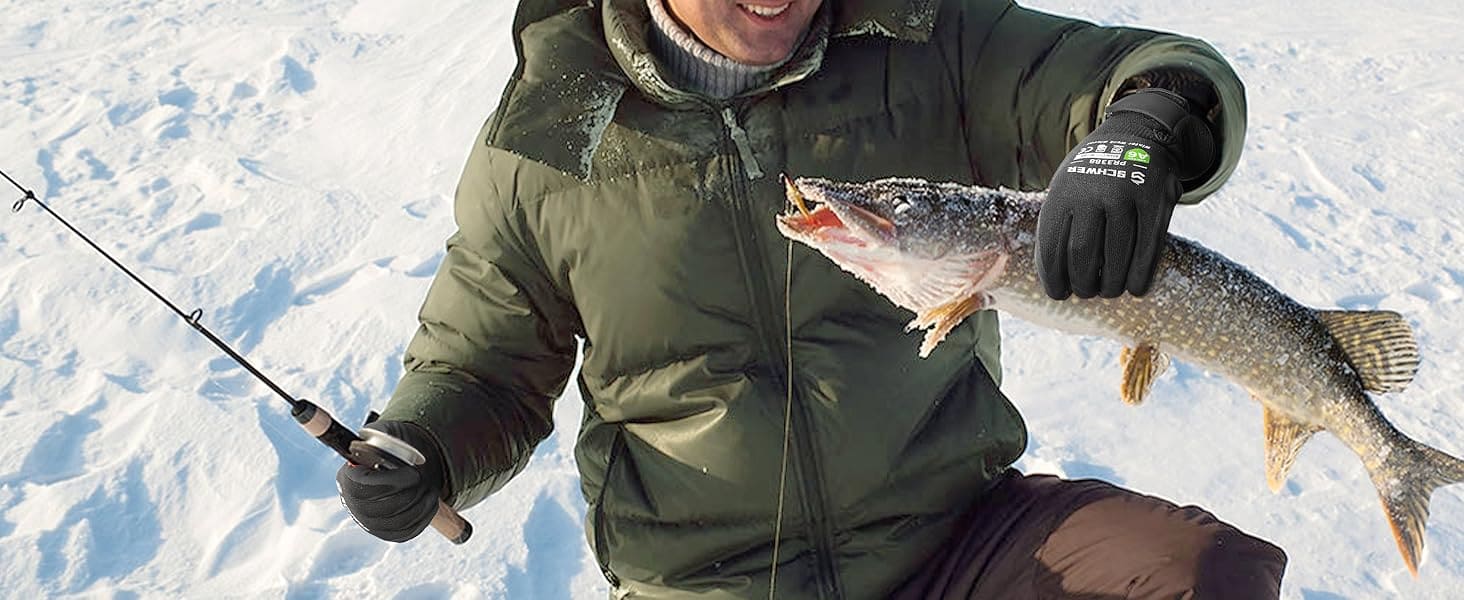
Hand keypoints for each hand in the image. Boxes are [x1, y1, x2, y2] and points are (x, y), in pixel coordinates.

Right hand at [336, 420, 447, 541]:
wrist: (407, 465)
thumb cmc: (394, 447)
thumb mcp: (387, 434)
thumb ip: (381, 436)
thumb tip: (380, 441)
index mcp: (348, 477)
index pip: (361, 487)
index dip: (390, 482)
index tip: (414, 473)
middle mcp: (353, 503)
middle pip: (378, 510)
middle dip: (408, 494)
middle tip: (424, 480)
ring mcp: (369, 522)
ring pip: (395, 522)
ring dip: (419, 504)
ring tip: (431, 487)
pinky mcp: (388, 532)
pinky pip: (406, 531)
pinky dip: (423, 517)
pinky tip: (429, 500)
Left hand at [1036, 88, 1215, 298]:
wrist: (1138, 135)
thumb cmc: (1092, 177)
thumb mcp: (1065, 187)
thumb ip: (1056, 226)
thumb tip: (1051, 278)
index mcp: (1062, 194)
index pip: (1052, 248)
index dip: (1054, 279)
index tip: (1059, 293)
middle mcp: (1091, 194)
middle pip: (1082, 256)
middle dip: (1084, 284)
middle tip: (1087, 292)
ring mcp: (1125, 197)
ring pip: (1116, 257)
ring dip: (1111, 285)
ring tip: (1109, 291)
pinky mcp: (1155, 203)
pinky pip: (1147, 250)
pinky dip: (1139, 276)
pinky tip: (1134, 287)